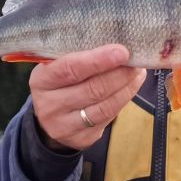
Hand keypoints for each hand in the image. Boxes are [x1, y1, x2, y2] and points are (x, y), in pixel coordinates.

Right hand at [29, 44, 146, 150]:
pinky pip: (108, 118)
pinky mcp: (80, 139)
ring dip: (127, 87)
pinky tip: (131, 87)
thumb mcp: (58, 65)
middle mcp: (49, 105)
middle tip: (136, 61)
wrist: (50, 118)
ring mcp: (64, 125)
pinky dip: (123, 100)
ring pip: (104, 106)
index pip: (70, 68)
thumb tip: (116, 42)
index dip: (97, 60)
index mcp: (42, 80)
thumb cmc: (60, 82)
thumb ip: (80, 54)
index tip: (122, 51)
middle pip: (92, 89)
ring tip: (138, 72)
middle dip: (119, 73)